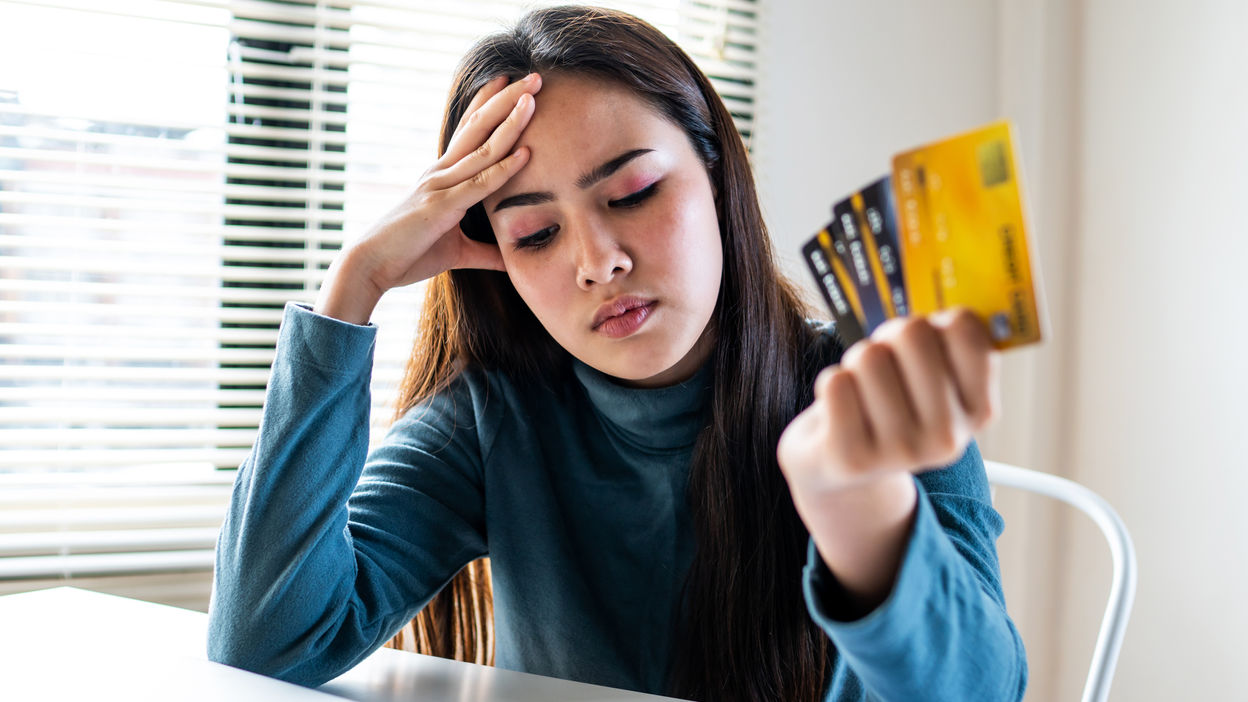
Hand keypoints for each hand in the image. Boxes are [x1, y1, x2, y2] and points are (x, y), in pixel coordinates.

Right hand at [315, 73, 541, 323]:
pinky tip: (525, 153)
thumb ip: (485, 253)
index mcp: (441, 176)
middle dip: (507, 100)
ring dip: (510, 122)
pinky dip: (503, 169)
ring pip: (482, 148)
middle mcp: (440, 172)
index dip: (489, 104)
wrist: (369, 266)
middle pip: (478, 126)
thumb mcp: (455, 252)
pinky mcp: (441, 207)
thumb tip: (509, 259)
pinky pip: (479, 184)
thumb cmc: (406, 255)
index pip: (468, 131)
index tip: (510, 82)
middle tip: (534, 76)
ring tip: (532, 98)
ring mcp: (440, 186)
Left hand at [777, 309, 1000, 493]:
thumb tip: (957, 315)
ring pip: (869, 355)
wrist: (842, 464)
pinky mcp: (853, 458)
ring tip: (862, 390)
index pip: (964, 328)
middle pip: (913, 332)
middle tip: (885, 365)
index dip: (935, 323)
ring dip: (856, 362)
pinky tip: (841, 409)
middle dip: (889, 337)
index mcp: (980, 410)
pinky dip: (830, 383)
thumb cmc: (892, 401)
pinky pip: (836, 382)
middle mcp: (948, 438)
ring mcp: (901, 452)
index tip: (925, 347)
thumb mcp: (935, 376)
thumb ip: (952, 340)